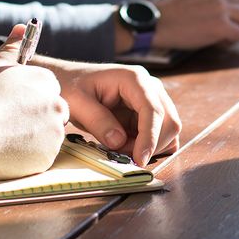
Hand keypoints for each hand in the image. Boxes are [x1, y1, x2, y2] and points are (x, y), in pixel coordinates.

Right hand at [0, 26, 68, 179]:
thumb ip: (12, 48)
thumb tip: (22, 27)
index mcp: (46, 81)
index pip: (48, 90)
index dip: (30, 99)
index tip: (13, 106)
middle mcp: (57, 103)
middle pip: (53, 111)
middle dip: (36, 118)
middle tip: (10, 123)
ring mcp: (55, 130)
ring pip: (49, 134)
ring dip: (34, 137)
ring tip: (6, 136)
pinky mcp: (49, 155)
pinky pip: (43, 155)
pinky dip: (30, 155)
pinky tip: (9, 151)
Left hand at [35, 60, 181, 166]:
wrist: (69, 80)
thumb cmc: (71, 86)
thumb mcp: (77, 103)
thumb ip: (98, 121)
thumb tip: (119, 142)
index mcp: (134, 79)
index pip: (153, 110)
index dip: (150, 137)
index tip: (140, 160)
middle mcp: (150, 87)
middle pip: (169, 121)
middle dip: (151, 145)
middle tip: (123, 157)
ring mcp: (152, 99)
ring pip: (168, 129)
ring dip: (150, 146)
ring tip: (120, 149)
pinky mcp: (149, 112)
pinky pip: (160, 133)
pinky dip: (149, 146)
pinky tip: (128, 146)